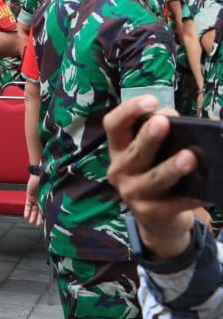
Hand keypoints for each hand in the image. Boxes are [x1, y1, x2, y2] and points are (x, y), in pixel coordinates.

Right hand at [104, 96, 200, 259]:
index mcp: (118, 149)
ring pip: (154, 179)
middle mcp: (120, 170)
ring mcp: (133, 194)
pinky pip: (175, 204)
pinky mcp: (150, 213)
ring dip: (172, 168)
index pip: (113, 125)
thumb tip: (176, 119)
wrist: (156, 218)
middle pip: (134, 152)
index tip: (151, 100)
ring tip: (189, 157)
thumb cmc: (155, 172)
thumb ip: (160, 133)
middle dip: (149, 137)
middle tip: (164, 122)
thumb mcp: (150, 152)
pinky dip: (192, 198)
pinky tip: (206, 193)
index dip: (129, 111)